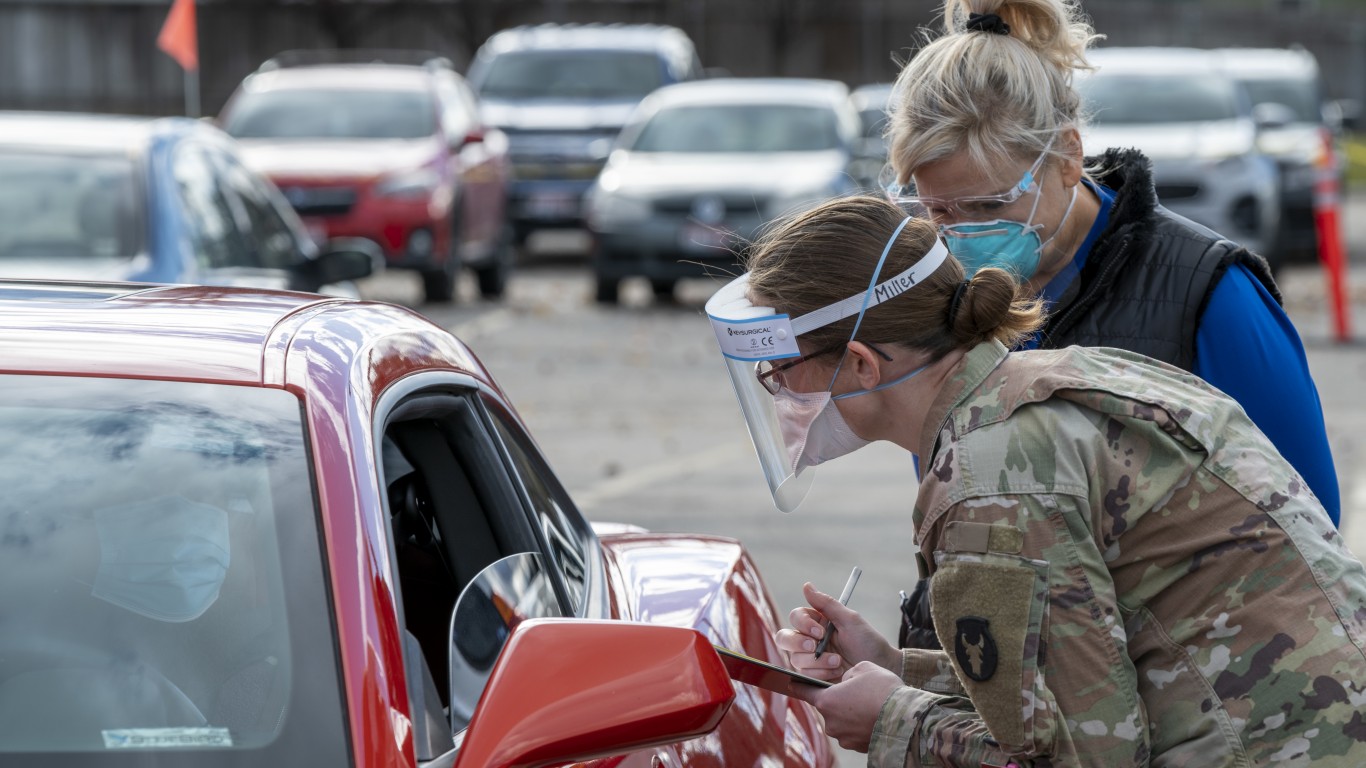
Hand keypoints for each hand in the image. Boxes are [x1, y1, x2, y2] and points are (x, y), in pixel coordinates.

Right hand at [774, 582, 899, 681]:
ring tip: (838, 662)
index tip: (820, 631)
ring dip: (817, 662)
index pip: (796, 617)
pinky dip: (820, 674)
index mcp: (817, 622)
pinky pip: (804, 676)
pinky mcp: (813, 677)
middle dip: (798, 643)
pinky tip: (837, 673)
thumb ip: (827, 604)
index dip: (803, 624)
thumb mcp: (851, 620)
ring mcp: (810, 660)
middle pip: (785, 638)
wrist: (881, 668)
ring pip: (795, 659)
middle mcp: (809, 640)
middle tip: (815, 648)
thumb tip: (806, 585)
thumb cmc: (868, 642)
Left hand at [788, 661, 903, 752]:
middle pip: (829, 707)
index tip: (791, 684)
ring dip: (851, 713)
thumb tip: (847, 683)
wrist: (906, 718)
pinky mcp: (857, 747)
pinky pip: (854, 732)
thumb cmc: (884, 690)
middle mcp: (831, 722)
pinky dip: (861, 725)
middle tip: (859, 692)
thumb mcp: (864, 668)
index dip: (798, 686)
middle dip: (840, 699)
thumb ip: (848, 674)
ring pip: (843, 720)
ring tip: (871, 705)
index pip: (805, 692)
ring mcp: (844, 738)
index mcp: (827, 701)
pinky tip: (875, 717)